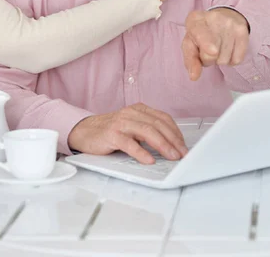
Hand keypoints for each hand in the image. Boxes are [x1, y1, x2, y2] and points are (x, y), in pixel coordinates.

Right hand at [68, 103, 187, 164]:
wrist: (85, 131)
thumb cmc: (111, 131)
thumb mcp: (132, 126)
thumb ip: (148, 131)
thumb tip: (171, 146)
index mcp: (139, 110)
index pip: (163, 118)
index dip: (176, 132)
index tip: (184, 146)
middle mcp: (131, 113)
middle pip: (158, 125)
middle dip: (173, 140)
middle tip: (183, 154)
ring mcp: (121, 123)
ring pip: (147, 131)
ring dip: (163, 145)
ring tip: (172, 156)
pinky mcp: (111, 134)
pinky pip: (129, 144)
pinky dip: (141, 153)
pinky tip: (149, 160)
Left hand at [182, 8, 249, 80]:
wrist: (223, 17)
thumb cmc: (201, 34)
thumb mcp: (190, 44)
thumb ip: (190, 60)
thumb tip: (194, 76)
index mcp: (195, 20)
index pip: (200, 34)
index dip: (207, 44)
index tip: (213, 51)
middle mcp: (213, 18)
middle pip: (212, 54)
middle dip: (208, 59)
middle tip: (207, 50)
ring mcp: (230, 23)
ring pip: (224, 59)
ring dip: (219, 59)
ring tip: (218, 47)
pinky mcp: (242, 30)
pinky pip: (237, 59)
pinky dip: (232, 60)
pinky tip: (228, 49)